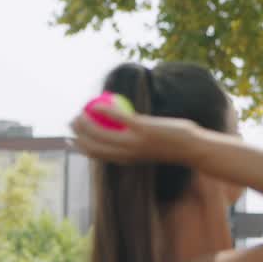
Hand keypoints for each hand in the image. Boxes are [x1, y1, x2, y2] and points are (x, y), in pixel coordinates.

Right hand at [70, 105, 199, 165]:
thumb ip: (133, 141)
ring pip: (101, 133)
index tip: (72, 139)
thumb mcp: (148, 146)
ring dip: (86, 122)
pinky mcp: (142, 128)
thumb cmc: (170, 145)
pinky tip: (98, 102)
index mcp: (126, 159)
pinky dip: (104, 110)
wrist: (190, 147)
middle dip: (78, 134)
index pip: (98, 155)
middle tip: (73, 121)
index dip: (80, 148)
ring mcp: (133, 141)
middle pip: (94, 145)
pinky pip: (117, 117)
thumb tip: (120, 131)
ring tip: (81, 111)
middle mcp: (127, 153)